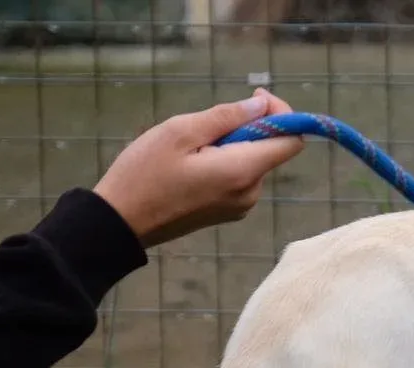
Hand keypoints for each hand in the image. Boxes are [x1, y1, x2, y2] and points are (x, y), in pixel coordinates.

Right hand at [91, 88, 304, 247]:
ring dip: (230, 144)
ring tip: (189, 148)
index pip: (292, 142)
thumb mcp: (180, 132)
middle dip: (247, 127)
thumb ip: (226, 117)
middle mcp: (250, 193)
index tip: (255, 98)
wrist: (121, 222)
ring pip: (252, 162)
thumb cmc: (144, 173)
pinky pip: (238, 177)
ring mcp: (241, 205)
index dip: (283, 115)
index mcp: (243, 171)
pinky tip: (188, 165)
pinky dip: (223, 161)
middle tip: (204, 124)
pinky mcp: (228, 211)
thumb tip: (261, 106)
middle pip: (270, 149)